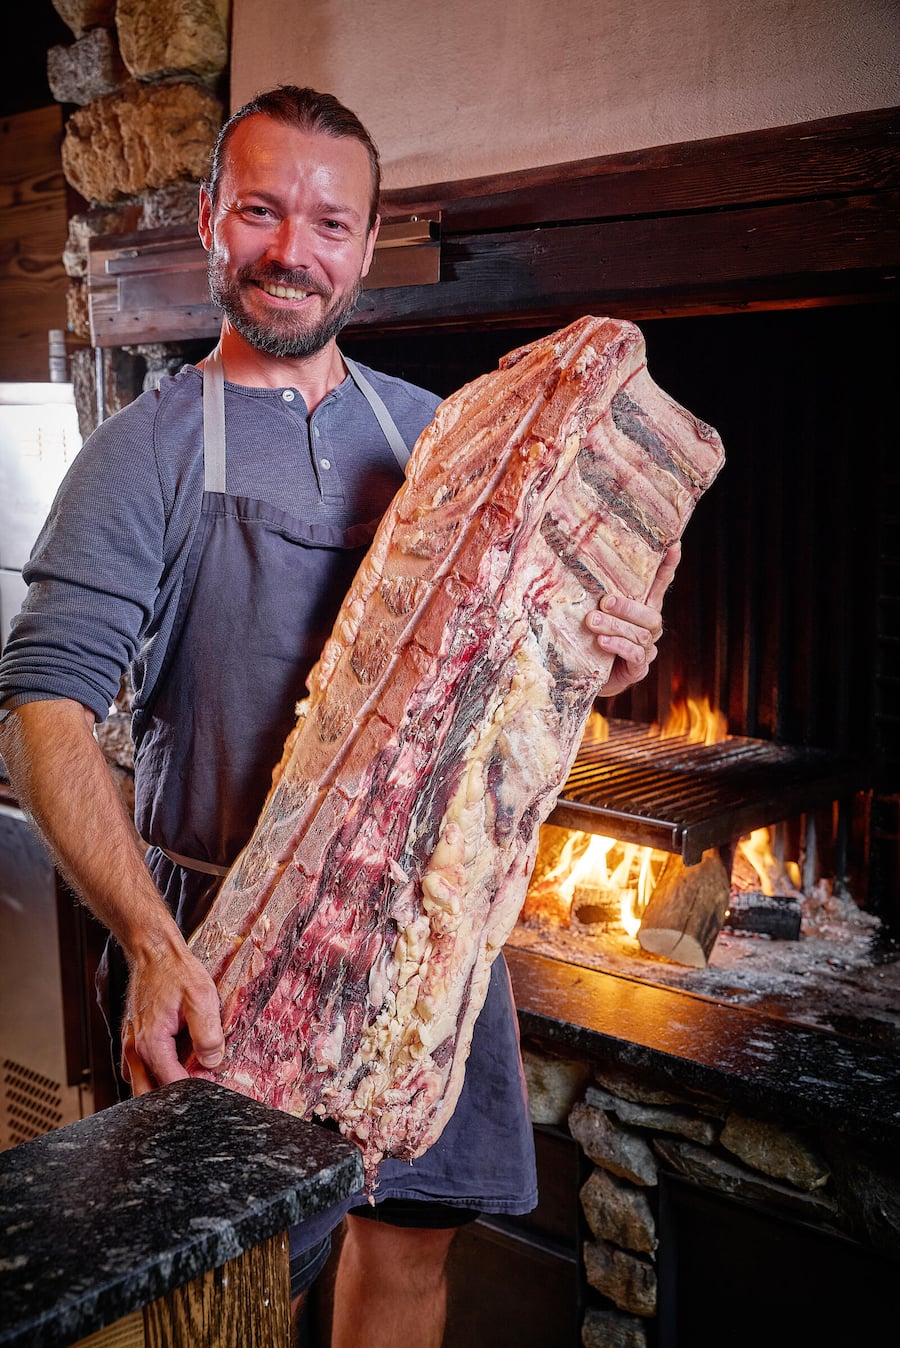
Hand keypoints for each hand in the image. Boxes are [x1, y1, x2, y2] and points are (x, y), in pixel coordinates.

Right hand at [120, 940, 224, 1094]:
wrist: (154, 951)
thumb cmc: (176, 971)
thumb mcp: (202, 998)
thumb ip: (208, 1034)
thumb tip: (212, 1062)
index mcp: (151, 1043)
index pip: (170, 1084)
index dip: (194, 1088)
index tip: (211, 1081)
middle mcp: (134, 1049)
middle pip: (148, 1093)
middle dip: (172, 1095)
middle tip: (197, 1083)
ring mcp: (130, 1044)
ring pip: (140, 1082)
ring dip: (160, 1085)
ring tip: (186, 1071)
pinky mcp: (131, 1038)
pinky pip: (137, 1068)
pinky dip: (152, 1072)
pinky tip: (172, 1061)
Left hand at [585, 542, 680, 697]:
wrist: (587, 676)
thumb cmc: (589, 638)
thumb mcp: (592, 613)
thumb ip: (593, 595)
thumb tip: (572, 564)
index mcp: (642, 609)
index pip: (659, 585)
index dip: (668, 567)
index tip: (674, 545)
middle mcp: (649, 628)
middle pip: (650, 615)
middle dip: (627, 607)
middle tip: (604, 602)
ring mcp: (646, 649)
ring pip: (639, 635)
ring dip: (615, 626)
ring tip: (592, 622)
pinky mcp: (638, 669)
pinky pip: (635, 656)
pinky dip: (618, 646)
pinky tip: (603, 642)